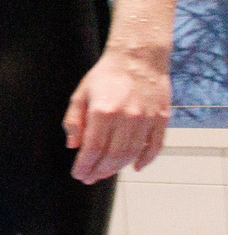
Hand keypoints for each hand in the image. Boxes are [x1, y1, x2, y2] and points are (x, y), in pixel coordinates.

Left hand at [64, 47, 169, 182]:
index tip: (78, 174)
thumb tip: (73, 145)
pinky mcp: (161, 118)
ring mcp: (146, 119)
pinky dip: (146, 159)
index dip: (84, 165)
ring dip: (117, 168)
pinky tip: (134, 167)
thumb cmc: (106, 75)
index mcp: (103, 111)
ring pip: (132, 153)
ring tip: (104, 173)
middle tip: (89, 178)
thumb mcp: (81, 94)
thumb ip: (74, 121)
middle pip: (112, 155)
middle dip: (99, 171)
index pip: (92, 148)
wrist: (138, 57)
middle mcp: (126, 117)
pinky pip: (155, 145)